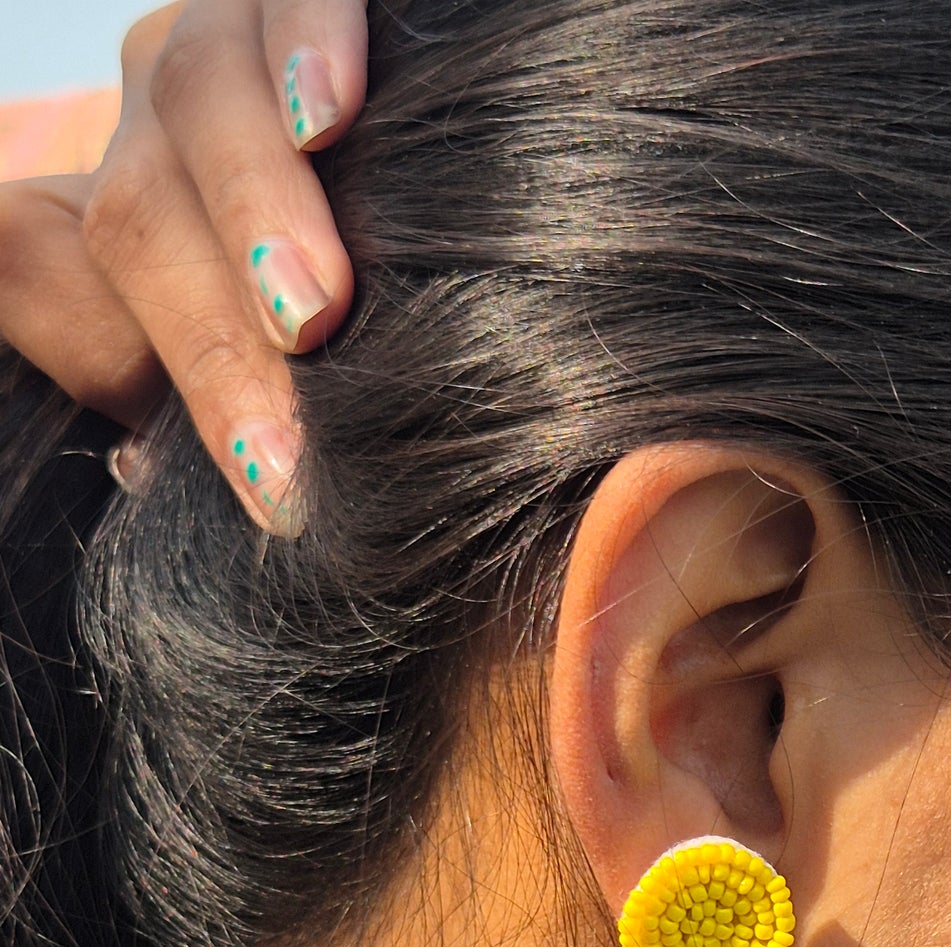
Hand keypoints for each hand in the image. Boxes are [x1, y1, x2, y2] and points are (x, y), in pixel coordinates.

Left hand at [0, 0, 366, 529]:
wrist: (493, 177)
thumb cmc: (397, 316)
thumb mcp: (290, 363)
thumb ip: (211, 390)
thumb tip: (145, 475)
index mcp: (132, 224)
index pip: (45, 273)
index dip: (119, 370)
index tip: (261, 485)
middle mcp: (157, 129)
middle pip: (134, 219)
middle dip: (214, 346)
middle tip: (291, 454)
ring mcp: (224, 41)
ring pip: (193, 101)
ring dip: (253, 215)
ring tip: (317, 310)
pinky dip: (303, 45)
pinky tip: (328, 111)